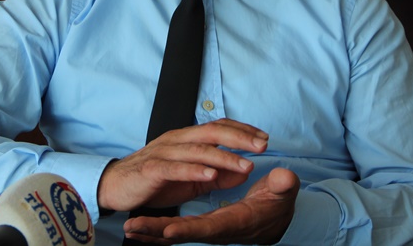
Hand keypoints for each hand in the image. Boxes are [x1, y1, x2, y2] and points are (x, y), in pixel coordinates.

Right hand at [97, 119, 269, 212]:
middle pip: (212, 132)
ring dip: (225, 157)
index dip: (243, 130)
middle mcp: (176, 140)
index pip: (219, 126)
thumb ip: (217, 175)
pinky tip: (211, 176)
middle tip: (263, 146)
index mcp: (186, 138)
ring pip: (198, 150)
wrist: (115, 187)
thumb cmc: (155, 181)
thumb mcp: (192, 180)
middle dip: (240, 138)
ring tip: (246, 165)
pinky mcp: (152, 169)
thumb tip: (245, 171)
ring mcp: (164, 153)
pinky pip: (176, 168)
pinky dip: (195, 171)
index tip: (265, 138)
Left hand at [122, 167, 299, 244]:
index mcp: (236, 222)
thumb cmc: (278, 204)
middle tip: (134, 228)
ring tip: (128, 228)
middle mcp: (219, 230)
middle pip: (185, 234)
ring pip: (177, 234)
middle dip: (159, 233)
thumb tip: (284, 178)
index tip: (168, 231)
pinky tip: (138, 230)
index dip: (190, 230)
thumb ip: (282, 187)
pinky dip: (158, 233)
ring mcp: (209, 230)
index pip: (211, 228)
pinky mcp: (203, 226)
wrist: (275, 218)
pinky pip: (177, 231)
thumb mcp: (283, 193)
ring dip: (152, 233)